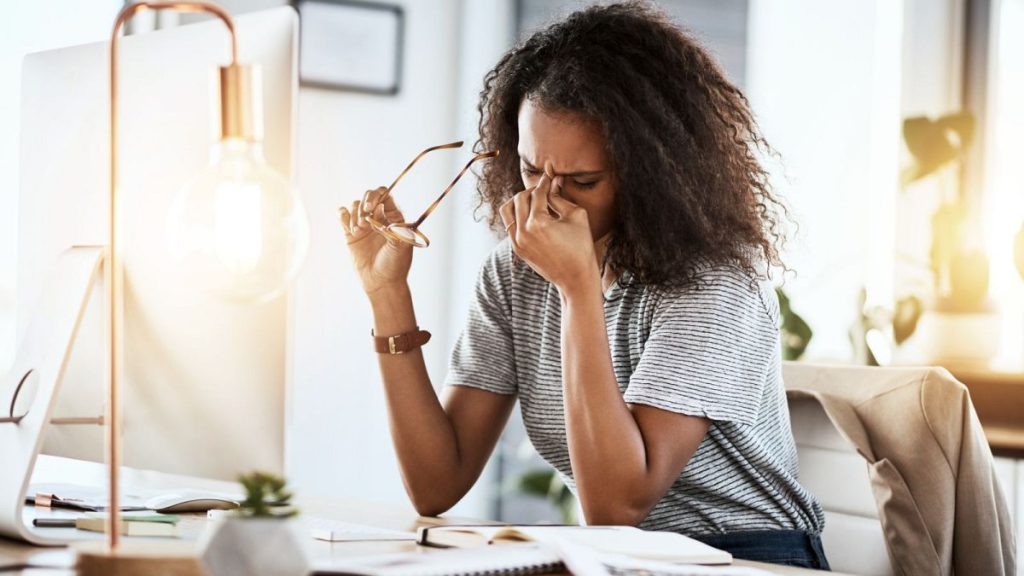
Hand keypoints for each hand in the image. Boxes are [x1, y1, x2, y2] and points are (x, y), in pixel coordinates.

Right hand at [338, 187, 412, 295]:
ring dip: (354, 214)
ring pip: (355, 205)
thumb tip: (379, 208)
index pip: (384, 195)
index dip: (376, 196)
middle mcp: (379, 217)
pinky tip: (348, 227)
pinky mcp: (351, 233)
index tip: (371, 208)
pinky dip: (342, 215)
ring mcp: (364, 224)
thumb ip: (392, 226)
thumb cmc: (395, 265)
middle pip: (368, 196)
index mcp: (394, 217)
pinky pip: (343, 215)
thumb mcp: (400, 245)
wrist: (381, 283)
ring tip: (358, 231)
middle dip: (363, 204)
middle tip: (364, 221)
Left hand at [500, 174, 598, 293]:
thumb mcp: (576, 216)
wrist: (575, 277)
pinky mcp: (517, 249)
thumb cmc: (581, 246)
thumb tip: (554, 180)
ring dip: (518, 202)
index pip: (537, 193)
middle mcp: (523, 232)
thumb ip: (561, 197)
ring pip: (507, 210)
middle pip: (520, 198)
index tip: (549, 177)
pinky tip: (532, 216)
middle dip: (532, 191)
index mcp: (538, 223)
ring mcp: (517, 242)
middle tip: (544, 191)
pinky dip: (518, 216)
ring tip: (534, 203)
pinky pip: (509, 224)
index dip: (545, 182)